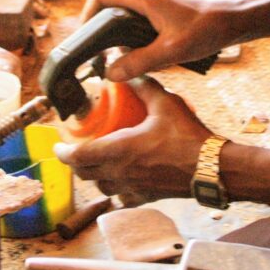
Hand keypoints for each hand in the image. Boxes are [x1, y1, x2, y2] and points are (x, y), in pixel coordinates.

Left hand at [54, 77, 213, 200]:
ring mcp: (133, 188)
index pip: (78, 156)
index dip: (63, 152)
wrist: (211, 168)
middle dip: (76, 163)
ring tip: (97, 164)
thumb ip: (143, 85)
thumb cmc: (188, 137)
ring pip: (101, 187)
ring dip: (94, 176)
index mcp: (119, 150)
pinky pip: (122, 199)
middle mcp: (121, 173)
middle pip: (85, 174)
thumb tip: (126, 71)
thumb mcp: (164, 104)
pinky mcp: (147, 197)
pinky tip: (122, 183)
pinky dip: (116, 191)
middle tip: (75, 151)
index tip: (58, 146)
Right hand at [80, 0, 245, 79]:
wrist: (238, 20)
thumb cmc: (209, 28)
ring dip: (120, 42)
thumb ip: (140, 62)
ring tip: (122, 65)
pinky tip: (146, 62)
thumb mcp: (172, 50)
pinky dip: (137, 43)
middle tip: (101, 60)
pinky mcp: (166, 17)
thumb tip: (110, 73)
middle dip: (101, 36)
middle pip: (109, 12)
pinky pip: (141, 28)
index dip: (86, 17)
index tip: (85, 41)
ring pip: (125, 22)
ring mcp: (156, 8)